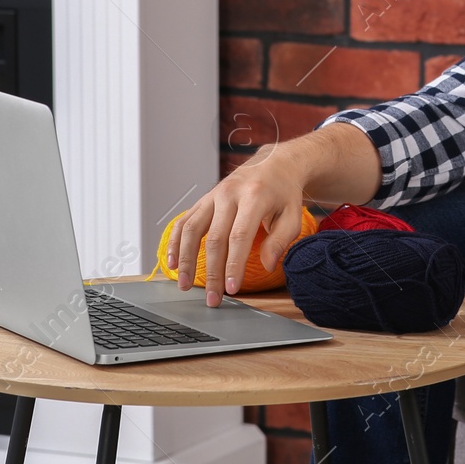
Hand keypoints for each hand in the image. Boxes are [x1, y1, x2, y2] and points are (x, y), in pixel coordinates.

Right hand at [167, 143, 307, 306]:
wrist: (274, 164)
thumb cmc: (284, 194)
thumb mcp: (293, 215)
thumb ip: (281, 240)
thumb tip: (266, 265)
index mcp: (254, 196)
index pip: (239, 236)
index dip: (234, 264)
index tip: (232, 289)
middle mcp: (229, 194)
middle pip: (215, 238)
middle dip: (212, 272)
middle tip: (213, 299)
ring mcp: (213, 195)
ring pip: (192, 229)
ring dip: (185, 260)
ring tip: (184, 286)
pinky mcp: (204, 200)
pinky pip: (184, 221)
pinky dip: (175, 242)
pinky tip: (171, 262)